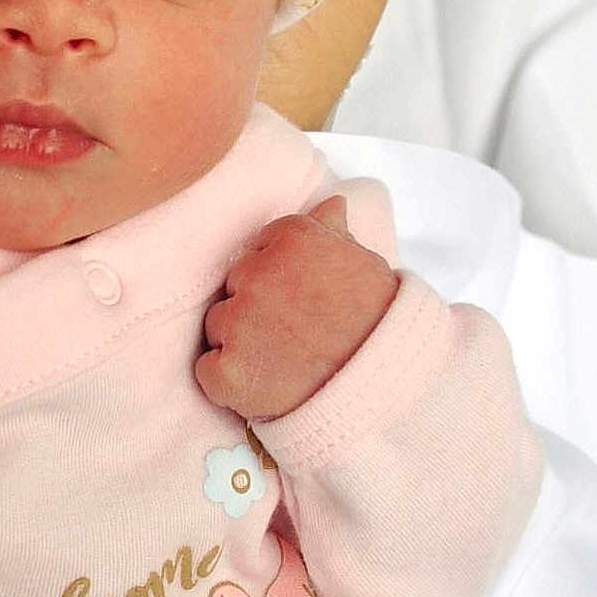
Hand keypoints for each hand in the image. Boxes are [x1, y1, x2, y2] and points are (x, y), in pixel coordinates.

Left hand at [194, 196, 399, 419]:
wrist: (388, 393)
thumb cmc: (380, 327)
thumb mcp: (367, 267)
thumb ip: (335, 233)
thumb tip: (330, 204)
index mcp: (292, 239)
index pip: (259, 250)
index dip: (280, 280)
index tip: (302, 301)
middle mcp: (258, 274)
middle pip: (235, 287)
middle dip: (258, 310)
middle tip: (297, 336)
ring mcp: (239, 323)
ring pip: (219, 326)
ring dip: (242, 344)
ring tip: (287, 363)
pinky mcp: (228, 371)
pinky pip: (208, 370)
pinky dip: (229, 383)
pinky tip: (266, 387)